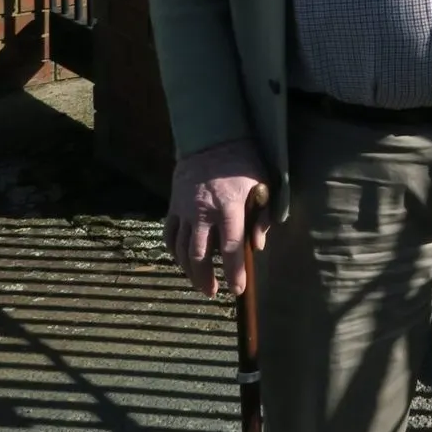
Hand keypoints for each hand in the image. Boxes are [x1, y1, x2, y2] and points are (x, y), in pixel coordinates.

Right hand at [164, 140, 270, 298]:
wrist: (210, 139)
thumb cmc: (242, 163)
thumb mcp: (262, 184)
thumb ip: (262, 217)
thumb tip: (257, 246)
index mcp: (229, 207)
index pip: (231, 248)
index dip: (234, 272)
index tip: (237, 289)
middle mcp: (203, 212)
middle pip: (199, 255)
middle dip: (205, 278)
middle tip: (213, 292)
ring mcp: (184, 210)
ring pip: (181, 248)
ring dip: (189, 270)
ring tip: (199, 283)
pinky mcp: (173, 206)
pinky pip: (169, 235)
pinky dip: (174, 252)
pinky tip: (182, 262)